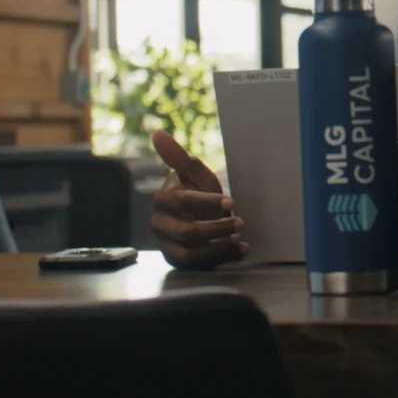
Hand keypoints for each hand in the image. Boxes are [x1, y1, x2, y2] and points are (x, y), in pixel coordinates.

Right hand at [148, 131, 247, 269]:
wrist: (200, 213)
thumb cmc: (197, 191)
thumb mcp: (195, 174)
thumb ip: (179, 157)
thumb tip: (157, 133)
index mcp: (162, 200)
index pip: (184, 202)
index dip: (208, 203)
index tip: (232, 203)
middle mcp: (159, 224)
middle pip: (188, 232)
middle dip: (217, 228)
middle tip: (240, 223)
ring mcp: (166, 245)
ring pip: (192, 252)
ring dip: (220, 246)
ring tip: (240, 238)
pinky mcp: (177, 260)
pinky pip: (198, 264)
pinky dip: (222, 257)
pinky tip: (240, 249)